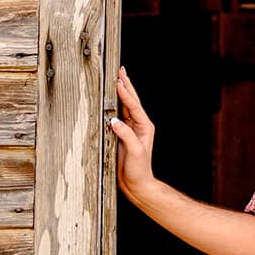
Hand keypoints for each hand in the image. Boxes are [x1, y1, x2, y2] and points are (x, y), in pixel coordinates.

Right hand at [109, 66, 156, 197]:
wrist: (137, 184)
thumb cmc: (139, 170)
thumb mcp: (134, 152)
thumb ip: (126, 135)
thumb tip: (114, 121)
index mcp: (144, 126)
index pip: (133, 106)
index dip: (125, 93)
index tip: (118, 81)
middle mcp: (139, 125)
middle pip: (131, 101)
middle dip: (126, 85)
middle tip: (120, 70)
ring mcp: (131, 129)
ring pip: (125, 106)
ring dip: (121, 92)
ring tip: (116, 79)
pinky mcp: (123, 134)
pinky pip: (118, 115)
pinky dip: (114, 105)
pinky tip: (110, 99)